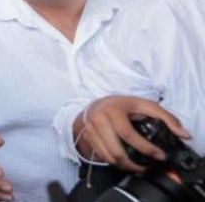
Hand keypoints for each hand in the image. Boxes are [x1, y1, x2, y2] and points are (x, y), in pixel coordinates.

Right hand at [75, 96, 190, 172]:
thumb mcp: (145, 105)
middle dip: (134, 164)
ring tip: (138, 167)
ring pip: (109, 157)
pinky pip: (102, 157)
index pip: (128, 134)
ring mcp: (91, 129)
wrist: (97, 105)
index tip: (159, 155)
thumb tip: (183, 134)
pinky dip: (115, 163)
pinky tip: (125, 162)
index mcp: (113, 110)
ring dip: (125, 166)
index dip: (145, 148)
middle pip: (116, 150)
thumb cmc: (123, 105)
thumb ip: (167, 118)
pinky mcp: (88, 138)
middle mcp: (99, 119)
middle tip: (147, 167)